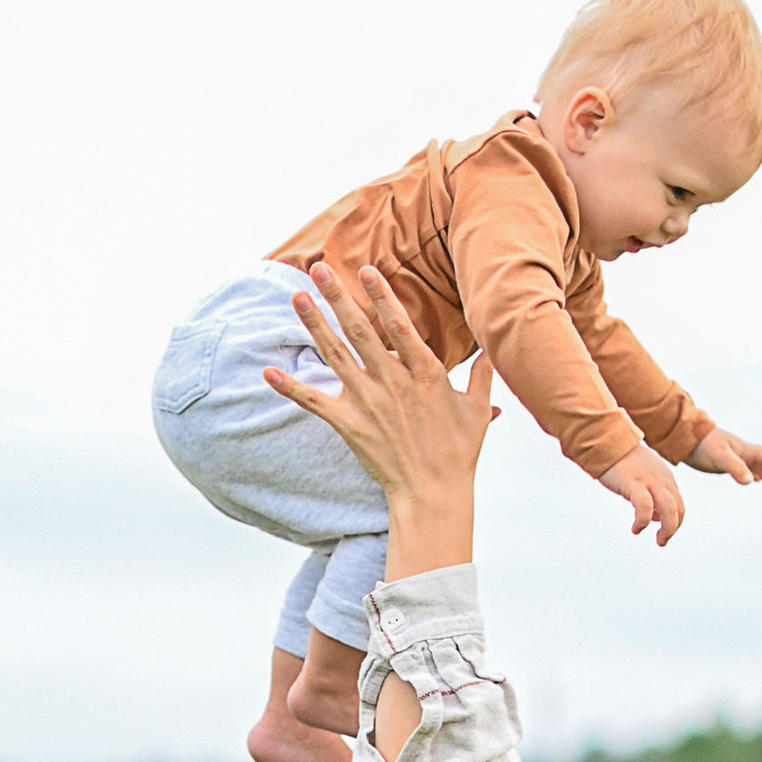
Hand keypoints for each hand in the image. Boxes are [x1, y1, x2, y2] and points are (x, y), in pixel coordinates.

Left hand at [264, 264, 492, 578]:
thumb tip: (493, 348)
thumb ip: (482, 374)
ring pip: (336, 355)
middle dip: (339, 297)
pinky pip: (314, 402)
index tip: (366, 270)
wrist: (433, 492)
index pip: (399, 325)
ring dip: (314, 324)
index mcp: (425, 372)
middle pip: (361, 330)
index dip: (381, 296)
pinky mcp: (349, 425)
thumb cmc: (458, 453)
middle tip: (320, 269)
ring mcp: (369, 402)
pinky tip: (268, 372)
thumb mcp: (479, 409)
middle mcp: (393, 381)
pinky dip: (290, 387)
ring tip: (298, 297)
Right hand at [599, 443, 684, 545]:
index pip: (679, 504)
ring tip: (658, 540)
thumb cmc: (620, 461)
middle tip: (661, 541)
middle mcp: (661, 480)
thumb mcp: (642, 476)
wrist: (606, 442)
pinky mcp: (634, 483)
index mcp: (665, 478)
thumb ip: (652, 492)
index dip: (675, 522)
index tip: (662, 532)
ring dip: (668, 529)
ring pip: (669, 510)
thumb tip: (655, 515)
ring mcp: (649, 481)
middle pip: (678, 509)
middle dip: (673, 529)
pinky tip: (636, 528)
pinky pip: (645, 507)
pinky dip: (643, 522)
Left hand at [686, 424, 761, 495]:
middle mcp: (745, 453)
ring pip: (760, 468)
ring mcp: (737, 458)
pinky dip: (754, 476)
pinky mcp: (728, 463)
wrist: (684, 438)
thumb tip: (751, 481)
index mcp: (746, 450)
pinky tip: (752, 482)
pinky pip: (747, 469)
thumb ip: (735, 467)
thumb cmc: (702, 444)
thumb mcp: (719, 456)